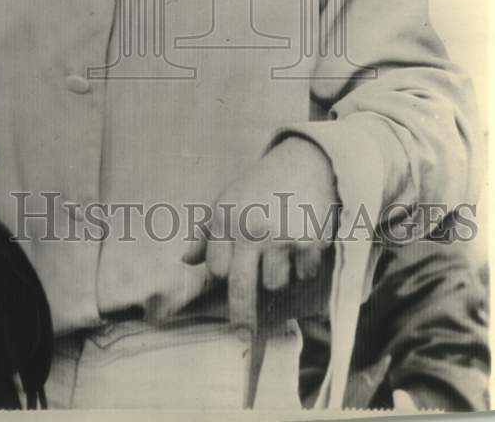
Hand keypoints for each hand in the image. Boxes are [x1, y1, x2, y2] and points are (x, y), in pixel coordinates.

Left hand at [183, 136, 339, 334]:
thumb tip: (185, 261)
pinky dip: (304, 266)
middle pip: (241, 287)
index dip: (224, 273)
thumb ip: (206, 232)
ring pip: (275, 284)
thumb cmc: (261, 184)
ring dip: (279, 275)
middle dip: (241, 316)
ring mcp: (281, 236)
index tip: (230, 274)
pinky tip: (302, 242)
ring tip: (282, 248)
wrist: (307, 160)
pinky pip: (303, 274)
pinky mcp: (309, 241)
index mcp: (225, 216)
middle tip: (242, 334)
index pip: (217, 268)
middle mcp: (250, 227)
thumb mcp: (228, 199)